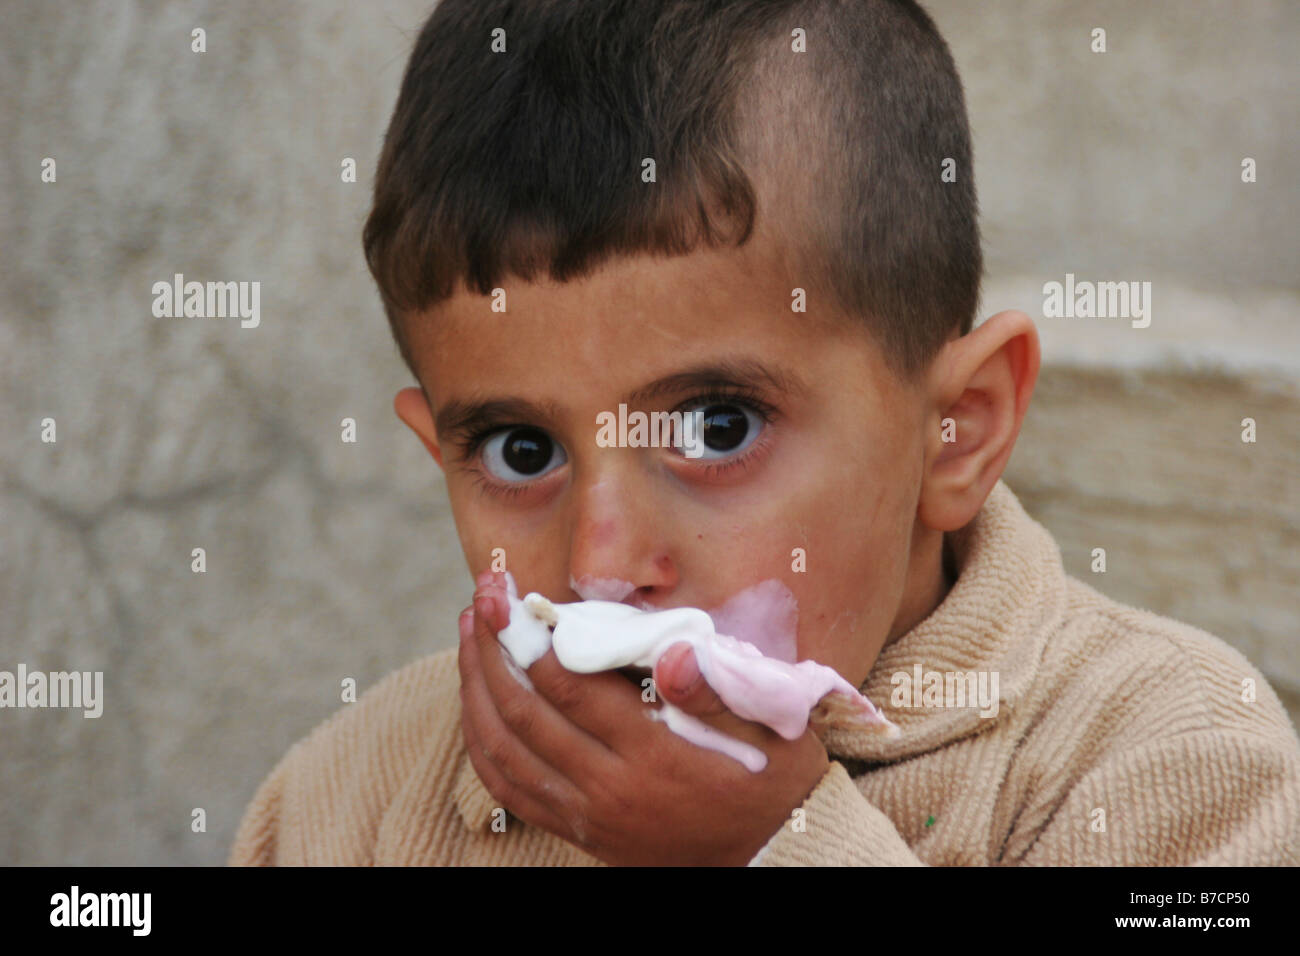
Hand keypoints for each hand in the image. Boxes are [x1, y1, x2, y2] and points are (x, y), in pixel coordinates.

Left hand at [457, 570, 831, 865]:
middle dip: (493, 649)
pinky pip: (508, 789)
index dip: (533, 638)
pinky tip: (477, 701)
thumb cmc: (773, 781)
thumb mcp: (769, 731)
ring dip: (476, 689)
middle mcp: (610, 789)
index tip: (514, 596)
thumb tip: (673, 655)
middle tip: (481, 598)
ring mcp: (588, 816)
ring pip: (504, 751)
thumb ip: (716, 692)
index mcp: (654, 756)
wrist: (772, 860)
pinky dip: (482, 742)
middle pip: (525, 713)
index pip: (571, 689)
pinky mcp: (579, 832)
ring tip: (469, 635)